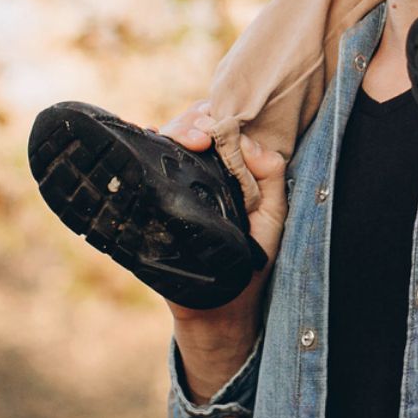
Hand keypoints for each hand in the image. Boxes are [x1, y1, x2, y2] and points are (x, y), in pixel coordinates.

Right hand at [161, 101, 287, 269]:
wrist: (221, 300)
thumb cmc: (252, 256)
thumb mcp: (272, 213)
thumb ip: (270, 176)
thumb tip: (247, 140)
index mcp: (231, 166)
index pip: (220, 125)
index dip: (217, 117)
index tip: (218, 125)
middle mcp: (203, 169)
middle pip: (192, 125)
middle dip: (195, 121)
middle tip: (202, 136)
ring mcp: (177, 181)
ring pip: (169, 137)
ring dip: (177, 130)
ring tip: (190, 140)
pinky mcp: (157, 196)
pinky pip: (145, 163)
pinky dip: (147, 143)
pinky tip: (152, 137)